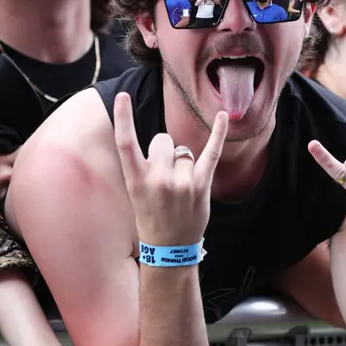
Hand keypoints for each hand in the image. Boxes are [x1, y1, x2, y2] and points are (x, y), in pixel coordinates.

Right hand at [113, 92, 227, 246]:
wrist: (169, 248)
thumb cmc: (151, 217)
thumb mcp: (136, 193)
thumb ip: (146, 166)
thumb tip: (164, 144)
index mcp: (136, 180)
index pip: (126, 143)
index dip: (123, 118)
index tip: (122, 96)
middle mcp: (158, 179)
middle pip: (162, 140)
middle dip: (164, 152)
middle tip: (163, 178)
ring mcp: (182, 182)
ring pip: (184, 151)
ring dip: (182, 164)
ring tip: (179, 189)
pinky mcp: (201, 185)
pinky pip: (211, 152)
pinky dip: (218, 133)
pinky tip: (223, 116)